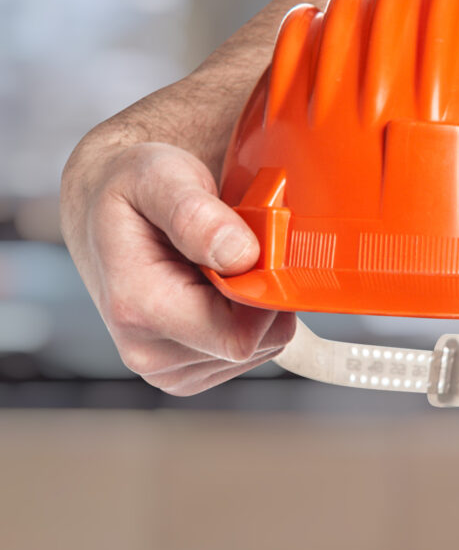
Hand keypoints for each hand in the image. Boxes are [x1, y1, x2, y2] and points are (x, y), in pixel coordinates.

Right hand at [61, 138, 292, 394]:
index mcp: (137, 309)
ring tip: (212, 270)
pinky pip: (250, 354)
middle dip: (261, 297)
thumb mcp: (158, 175)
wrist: (103, 212)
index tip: (256, 252)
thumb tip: (240, 256)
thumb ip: (196, 213)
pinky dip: (248, 321)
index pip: (239, 335)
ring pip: (259, 350)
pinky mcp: (185, 374)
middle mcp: (146, 351)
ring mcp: (166, 369)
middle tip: (233, 254)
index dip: (264, 295)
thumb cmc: (132, 191)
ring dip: (254, 308)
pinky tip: (214, 291)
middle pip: (256, 344)